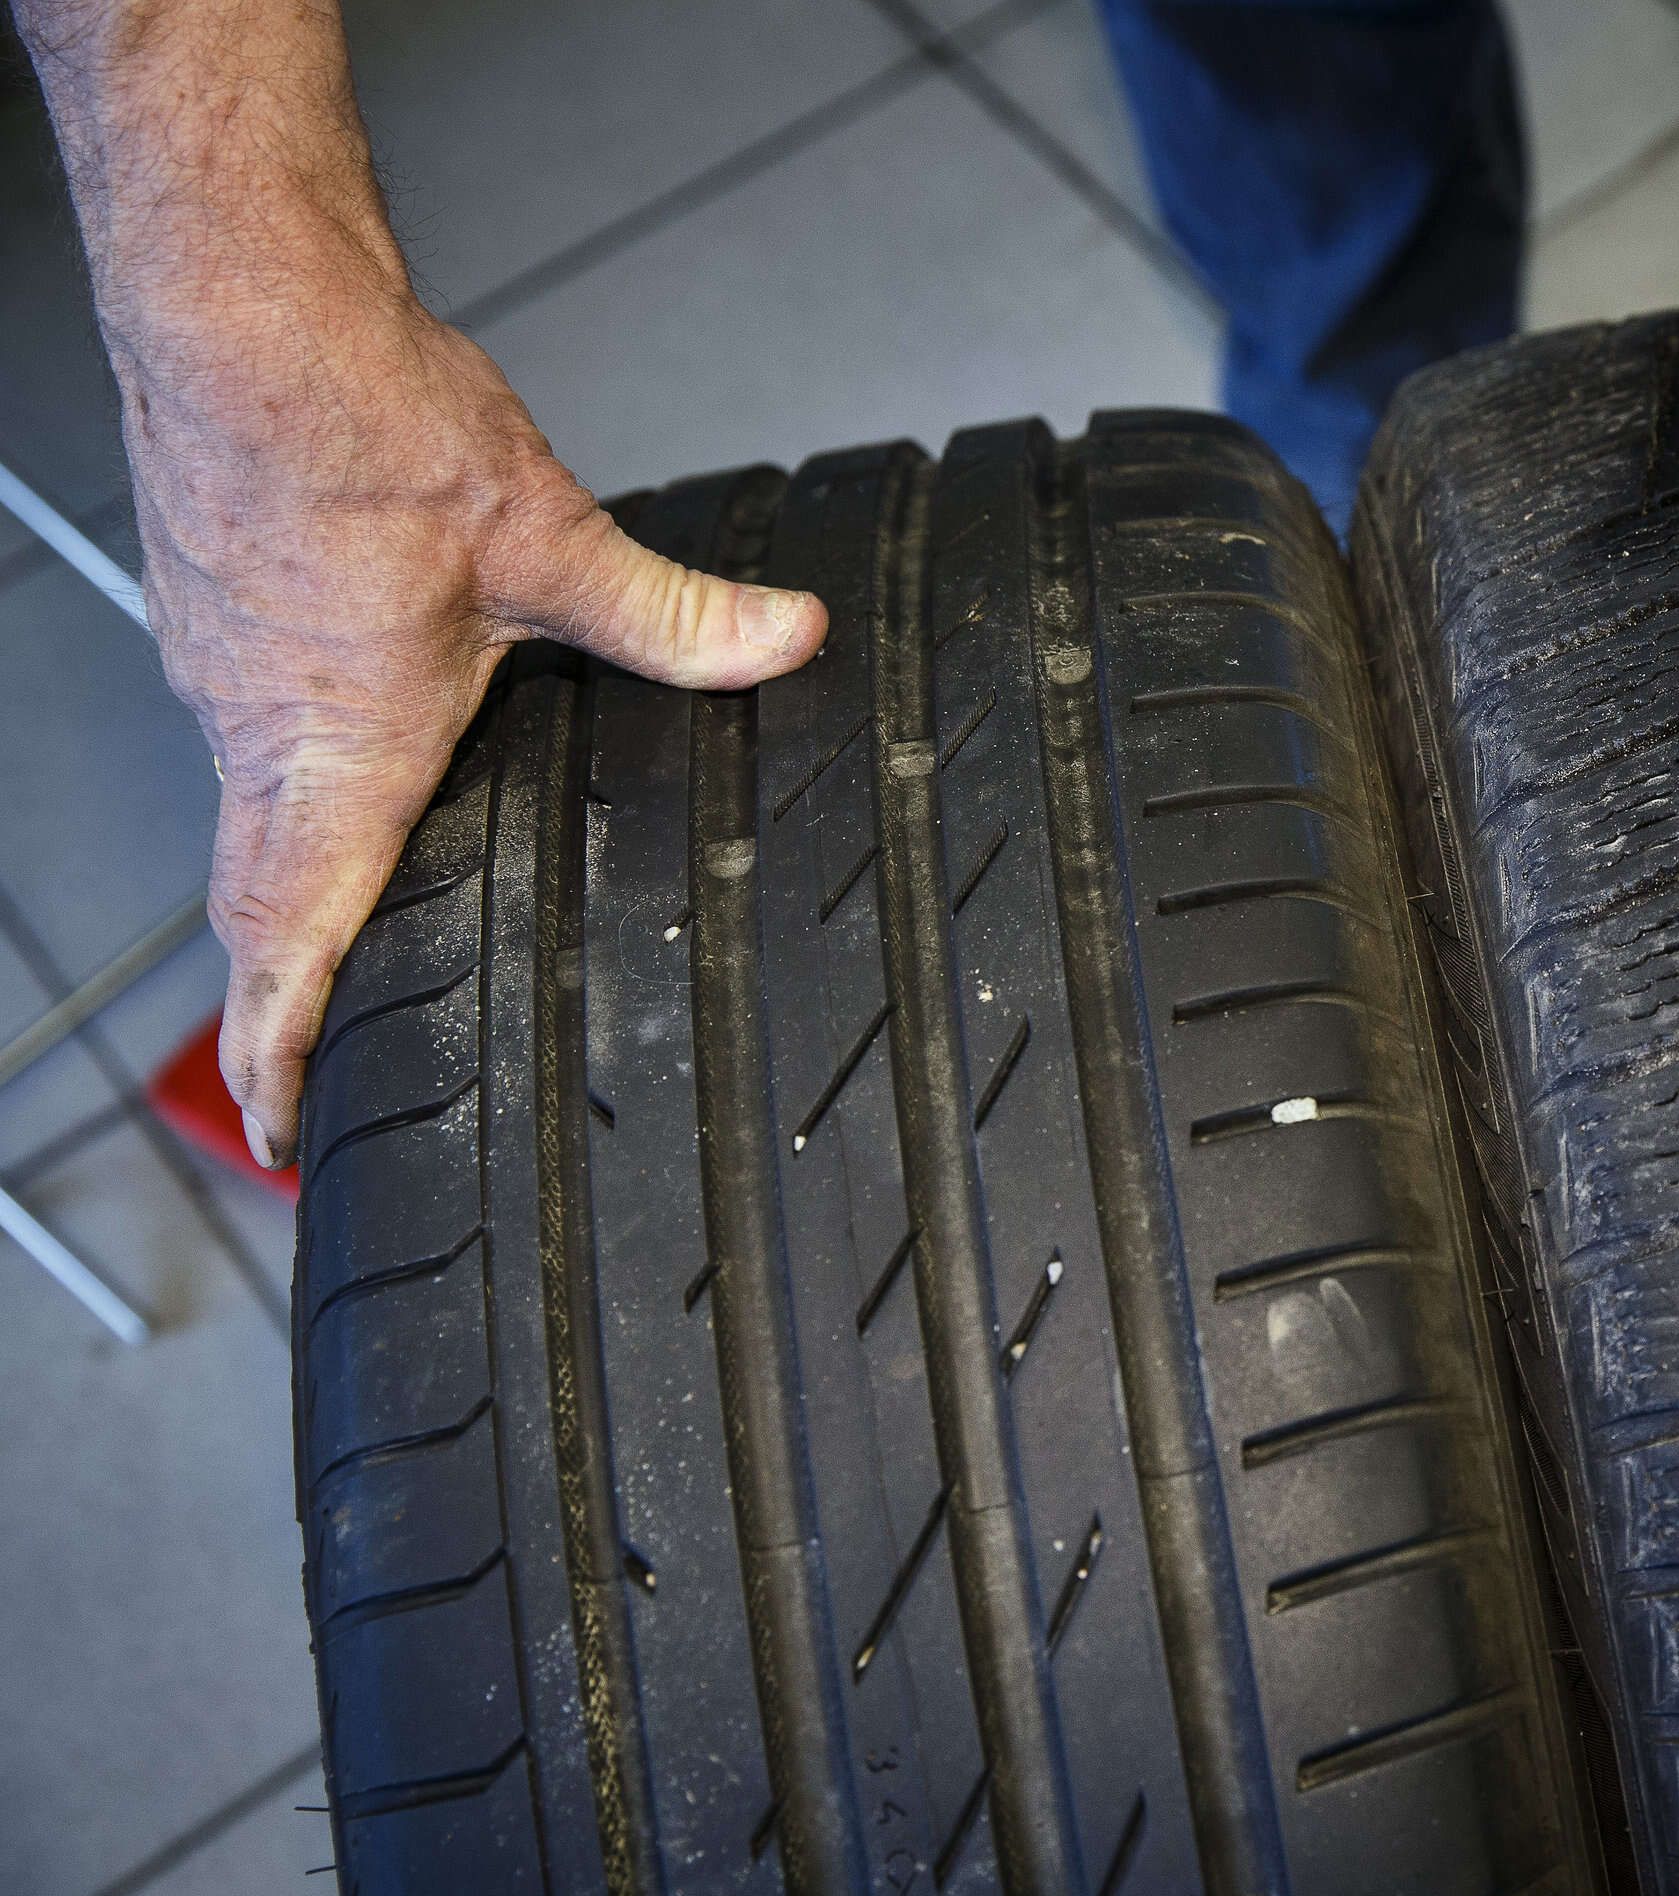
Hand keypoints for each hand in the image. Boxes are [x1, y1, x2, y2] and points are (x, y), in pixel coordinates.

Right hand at [14, 0, 826, 1166]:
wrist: (238, 306)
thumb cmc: (356, 419)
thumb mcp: (548, 538)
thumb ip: (674, 618)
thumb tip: (782, 646)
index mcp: (335, 748)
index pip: (293, 938)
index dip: (285, 1047)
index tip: (292, 1127)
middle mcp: (258, 725)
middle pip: (257, 899)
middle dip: (285, 994)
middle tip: (310, 1070)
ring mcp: (220, 669)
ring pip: (249, 812)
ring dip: (287, 883)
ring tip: (336, 938)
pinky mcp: (215, 611)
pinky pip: (245, 731)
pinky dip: (285, 781)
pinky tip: (345, 757)